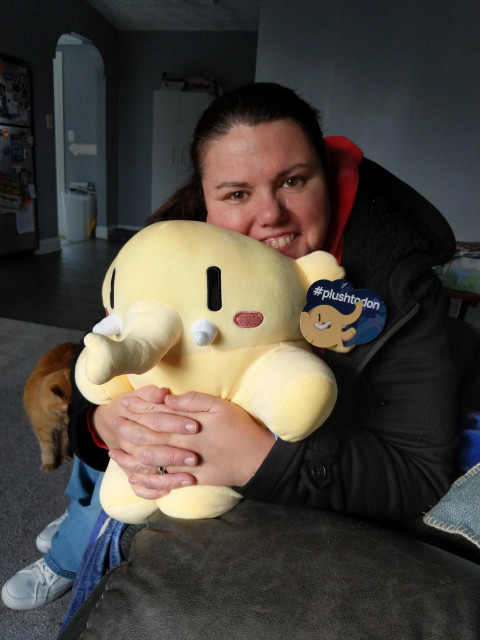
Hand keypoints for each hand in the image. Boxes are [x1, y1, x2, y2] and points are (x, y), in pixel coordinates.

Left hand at [98, 389, 274, 499]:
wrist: (257, 460)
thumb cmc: (241, 429)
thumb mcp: (221, 407)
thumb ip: (193, 402)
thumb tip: (168, 399)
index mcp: (187, 425)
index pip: (157, 414)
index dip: (140, 408)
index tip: (125, 402)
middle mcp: (182, 445)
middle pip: (149, 436)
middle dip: (130, 429)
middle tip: (115, 423)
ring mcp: (185, 465)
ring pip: (151, 460)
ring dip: (131, 456)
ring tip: (114, 452)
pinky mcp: (191, 479)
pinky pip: (164, 482)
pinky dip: (147, 481)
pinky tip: (134, 478)